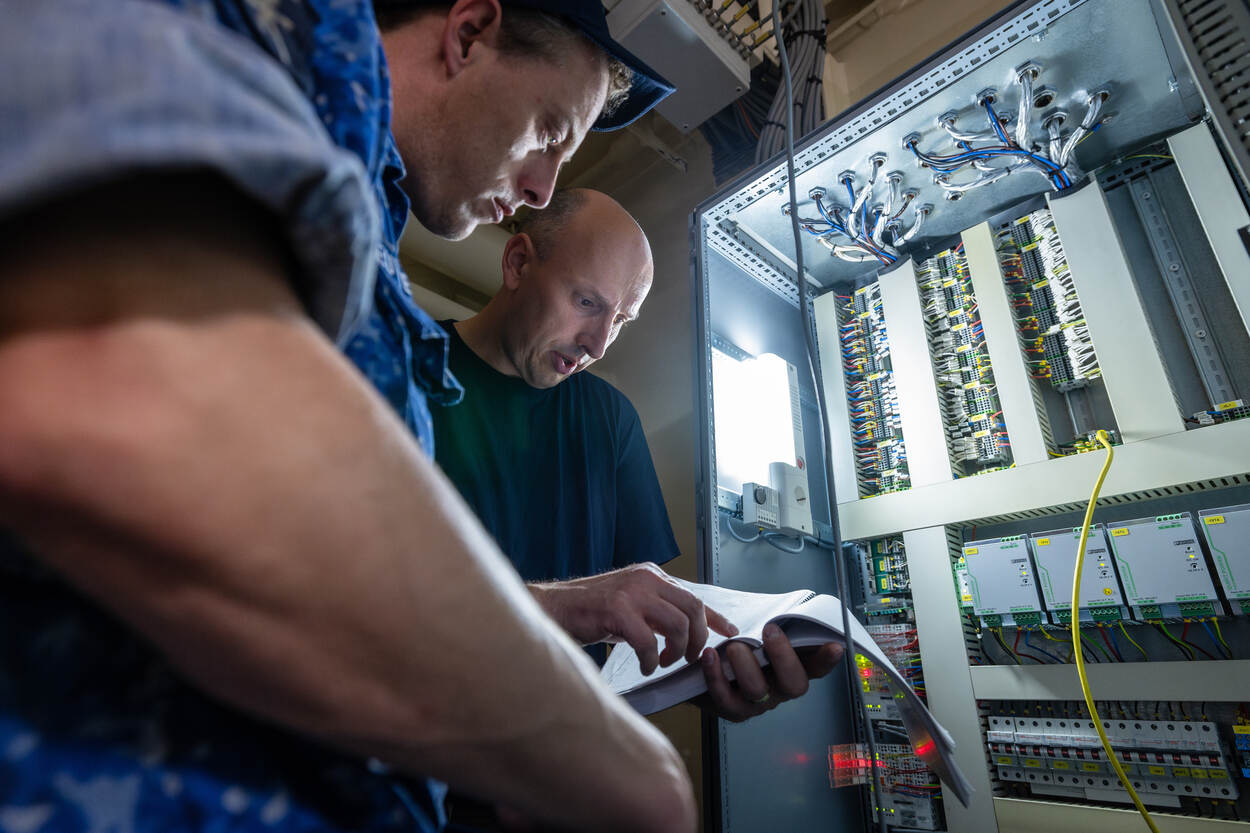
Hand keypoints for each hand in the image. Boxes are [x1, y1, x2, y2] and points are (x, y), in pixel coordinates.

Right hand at [529, 563, 737, 674]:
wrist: (554, 609)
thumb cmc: (592, 612)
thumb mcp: (632, 605)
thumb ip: (657, 612)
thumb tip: (687, 632)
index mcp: (652, 575)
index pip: (695, 595)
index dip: (716, 617)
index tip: (731, 632)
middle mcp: (646, 579)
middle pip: (693, 609)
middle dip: (698, 639)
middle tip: (688, 658)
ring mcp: (632, 593)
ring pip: (678, 625)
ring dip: (677, 651)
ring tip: (664, 662)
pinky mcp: (617, 610)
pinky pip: (649, 641)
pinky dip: (651, 660)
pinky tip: (645, 666)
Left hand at [696, 624, 844, 721]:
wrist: (704, 672)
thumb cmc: (739, 648)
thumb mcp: (759, 634)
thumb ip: (777, 627)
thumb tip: (790, 607)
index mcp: (792, 670)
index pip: (817, 667)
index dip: (827, 660)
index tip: (834, 646)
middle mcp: (779, 690)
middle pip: (794, 685)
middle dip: (784, 657)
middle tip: (770, 631)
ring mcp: (757, 703)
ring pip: (758, 690)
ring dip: (745, 664)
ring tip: (733, 646)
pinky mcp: (731, 709)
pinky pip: (725, 697)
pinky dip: (716, 675)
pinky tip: (710, 655)